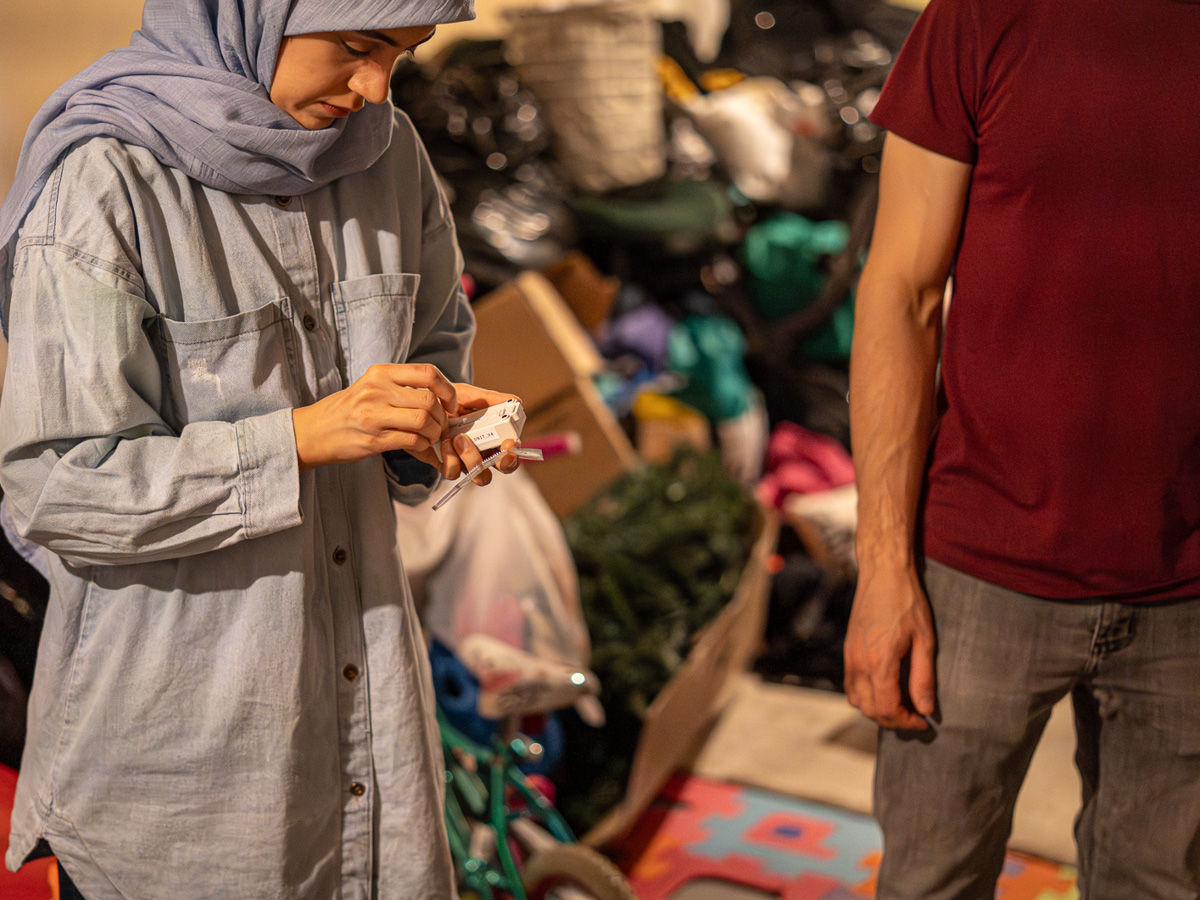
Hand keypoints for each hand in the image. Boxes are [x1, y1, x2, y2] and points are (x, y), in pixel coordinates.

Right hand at [292, 363, 458, 471]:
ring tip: (430, 437)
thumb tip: (439, 393)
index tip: (450, 403)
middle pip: (429, 400)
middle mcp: (376, 390)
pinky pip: (412, 441)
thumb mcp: (371, 385)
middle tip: (440, 426)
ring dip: (434, 433)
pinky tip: (420, 446)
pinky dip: (423, 446)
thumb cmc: (348, 409)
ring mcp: (373, 415)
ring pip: (422, 421)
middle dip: (442, 418)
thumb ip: (401, 385)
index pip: (427, 373)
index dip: (447, 389)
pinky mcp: (373, 440)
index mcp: (380, 373)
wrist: (314, 431)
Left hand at [436, 383, 522, 483]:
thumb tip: (516, 401)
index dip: (514, 453)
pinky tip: (445, 441)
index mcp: (493, 436)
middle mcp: (482, 451)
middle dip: (501, 462)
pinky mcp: (445, 464)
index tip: (509, 443)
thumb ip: (491, 399)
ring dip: (471, 457)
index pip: (511, 452)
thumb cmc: (447, 400)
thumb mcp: (469, 395)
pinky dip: (451, 459)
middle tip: (493, 449)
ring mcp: (464, 461)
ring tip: (458, 437)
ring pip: (478, 475)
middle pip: (501, 469)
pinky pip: (453, 473)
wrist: (419, 404)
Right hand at [844, 565, 935, 729]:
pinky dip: (865, 696)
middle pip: (870, 710)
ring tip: (900, 705)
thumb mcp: (924, 640)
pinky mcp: (847, 650)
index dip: (907, 722)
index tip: (924, 721)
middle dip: (893, 720)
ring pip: (856, 700)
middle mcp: (858, 663)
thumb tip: (925, 708)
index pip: (888, 709)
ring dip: (877, 710)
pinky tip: (884, 689)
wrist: (882, 572)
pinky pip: (850, 685)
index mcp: (879, 662)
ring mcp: (849, 656)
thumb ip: (923, 678)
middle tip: (915, 716)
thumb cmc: (907, 602)